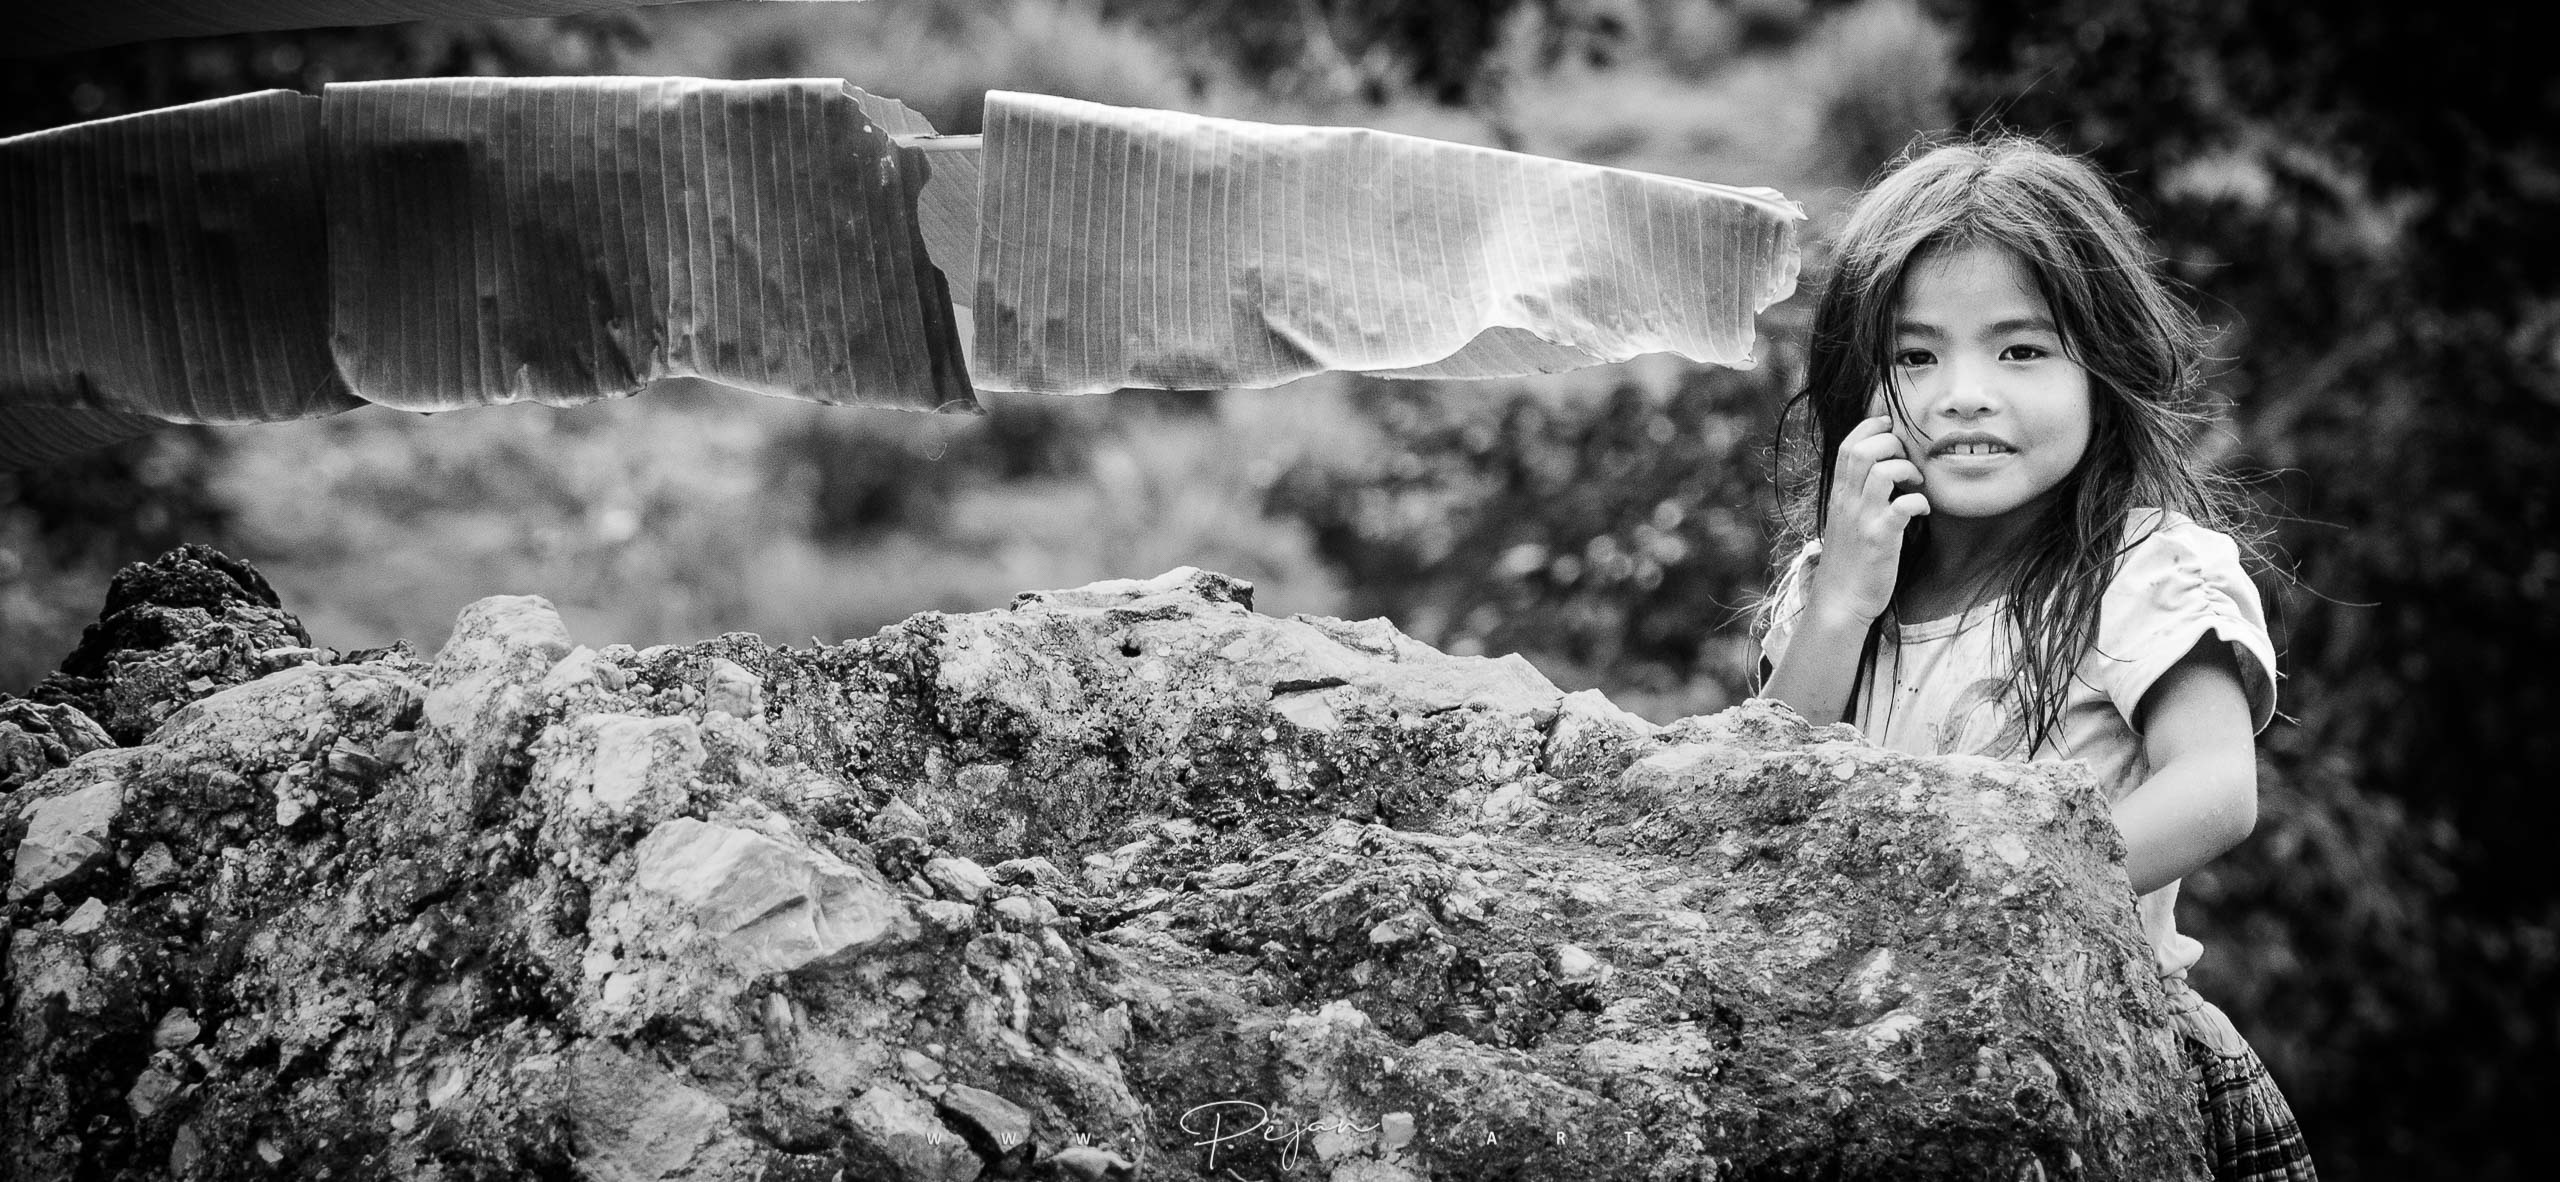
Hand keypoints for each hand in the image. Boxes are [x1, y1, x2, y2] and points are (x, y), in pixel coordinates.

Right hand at [1809, 414, 1928, 623]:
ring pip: (1883, 471)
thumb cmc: (1848, 562)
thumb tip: (1880, 474)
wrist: (1839, 601)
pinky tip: (1921, 510)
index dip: (1870, 428)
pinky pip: (1903, 506)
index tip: (1891, 428)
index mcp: (1839, 495)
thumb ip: (1857, 496)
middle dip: (1891, 443)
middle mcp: (1847, 502)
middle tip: (1907, 459)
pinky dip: (1919, 501)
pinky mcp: (1880, 538)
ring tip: (1916, 483)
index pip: (1847, 445)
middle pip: (1864, 450)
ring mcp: (1863, 519)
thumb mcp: (1845, 521)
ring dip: (1907, 469)